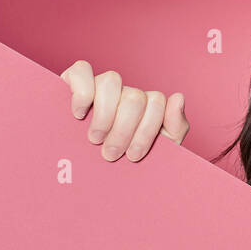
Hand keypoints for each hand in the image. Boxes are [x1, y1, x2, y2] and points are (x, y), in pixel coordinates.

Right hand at [60, 60, 189, 161]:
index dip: (146, 131)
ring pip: (111, 81)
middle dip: (123, 131)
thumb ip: (175, 126)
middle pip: (134, 97)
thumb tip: (178, 97)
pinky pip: (82, 71)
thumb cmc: (123, 162)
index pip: (157, 101)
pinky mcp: (72, 81)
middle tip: (111, 153)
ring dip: (104, 116)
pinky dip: (82, 93)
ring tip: (95, 139)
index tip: (133, 156)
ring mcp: (99, 85)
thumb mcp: (158, 150)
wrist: (91, 178)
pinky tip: (79, 115)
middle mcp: (124, 92)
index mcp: (146, 105)